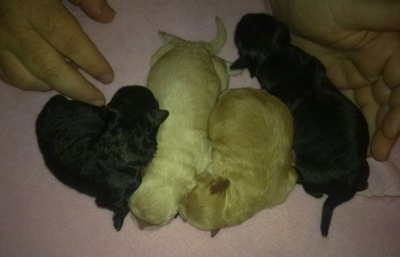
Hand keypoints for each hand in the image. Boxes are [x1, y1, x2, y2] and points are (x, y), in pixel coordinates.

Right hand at [0, 0, 114, 105]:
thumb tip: (107, 17)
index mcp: (35, 8)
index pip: (70, 41)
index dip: (91, 62)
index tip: (108, 78)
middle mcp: (15, 29)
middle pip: (49, 68)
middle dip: (77, 89)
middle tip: (98, 100)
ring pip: (26, 78)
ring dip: (53, 87)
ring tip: (74, 87)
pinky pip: (8, 76)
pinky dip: (31, 83)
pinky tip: (46, 80)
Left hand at [269, 0, 399, 160]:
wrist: (289, 3)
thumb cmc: (323, 0)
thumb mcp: (359, 9)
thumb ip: (392, 18)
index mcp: (391, 46)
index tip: (391, 132)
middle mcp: (380, 62)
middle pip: (391, 99)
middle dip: (389, 126)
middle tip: (379, 153)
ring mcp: (358, 70)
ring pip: (373, 104)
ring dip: (374, 127)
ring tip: (370, 153)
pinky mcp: (337, 77)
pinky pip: (349, 101)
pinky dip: (354, 118)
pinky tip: (353, 136)